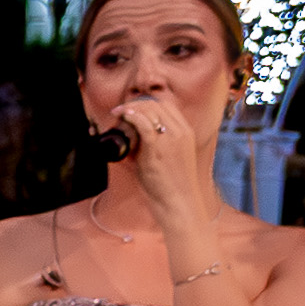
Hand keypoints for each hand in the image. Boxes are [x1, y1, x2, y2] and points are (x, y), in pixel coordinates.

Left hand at [108, 84, 193, 221]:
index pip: (168, 106)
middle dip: (137, 104)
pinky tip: (123, 116)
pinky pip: (144, 125)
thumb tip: (132, 142)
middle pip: (158, 105)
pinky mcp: (158, 149)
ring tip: (118, 113)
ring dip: (131, 109)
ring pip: (151, 111)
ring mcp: (171, 139)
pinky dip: (132, 117)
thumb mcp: (170, 159)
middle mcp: (181, 131)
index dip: (148, 104)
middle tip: (120, 111)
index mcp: (186, 132)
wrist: (179, 201)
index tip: (133, 109)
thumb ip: (156, 147)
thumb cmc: (171, 186)